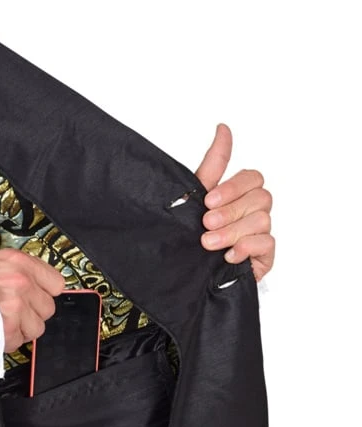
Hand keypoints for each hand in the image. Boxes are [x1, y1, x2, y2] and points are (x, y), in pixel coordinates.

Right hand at [0, 249, 64, 351]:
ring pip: (37, 328)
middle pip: (48, 308)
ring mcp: (17, 307)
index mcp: (18, 263)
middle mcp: (21, 283)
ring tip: (2, 321)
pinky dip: (8, 340)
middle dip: (32, 313)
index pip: (56, 283)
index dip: (44, 293)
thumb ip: (19, 273)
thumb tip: (40, 287)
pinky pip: (19, 341)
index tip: (34, 297)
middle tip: (12, 311)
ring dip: (22, 329)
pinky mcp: (9, 328)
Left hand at [195, 123, 274, 281]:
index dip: (233, 187)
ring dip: (232, 231)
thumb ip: (214, 164)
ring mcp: (260, 235)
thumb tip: (223, 128)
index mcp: (239, 196)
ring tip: (208, 244)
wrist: (180, 276)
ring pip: (263, 220)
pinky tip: (227, 256)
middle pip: (260, 197)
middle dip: (230, 210)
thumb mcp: (196, 197)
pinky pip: (267, 245)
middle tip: (206, 223)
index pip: (253, 178)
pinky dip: (246, 248)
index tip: (208, 200)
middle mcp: (253, 213)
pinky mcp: (263, 258)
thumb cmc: (189, 235)